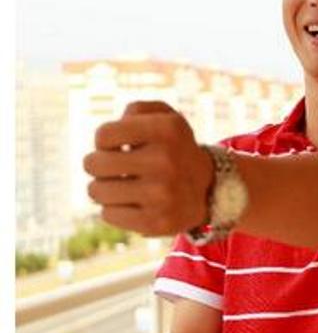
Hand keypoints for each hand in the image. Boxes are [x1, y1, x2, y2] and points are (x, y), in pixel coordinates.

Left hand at [83, 100, 212, 235]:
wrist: (209, 190)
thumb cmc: (174, 149)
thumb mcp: (165, 117)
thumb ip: (135, 110)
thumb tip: (108, 137)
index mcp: (166, 130)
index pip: (103, 135)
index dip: (105, 141)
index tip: (118, 147)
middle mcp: (165, 161)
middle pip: (93, 164)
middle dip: (96, 165)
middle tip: (111, 168)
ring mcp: (161, 195)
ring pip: (96, 191)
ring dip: (102, 189)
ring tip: (119, 186)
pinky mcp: (155, 222)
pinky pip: (108, 215)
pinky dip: (113, 209)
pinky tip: (130, 204)